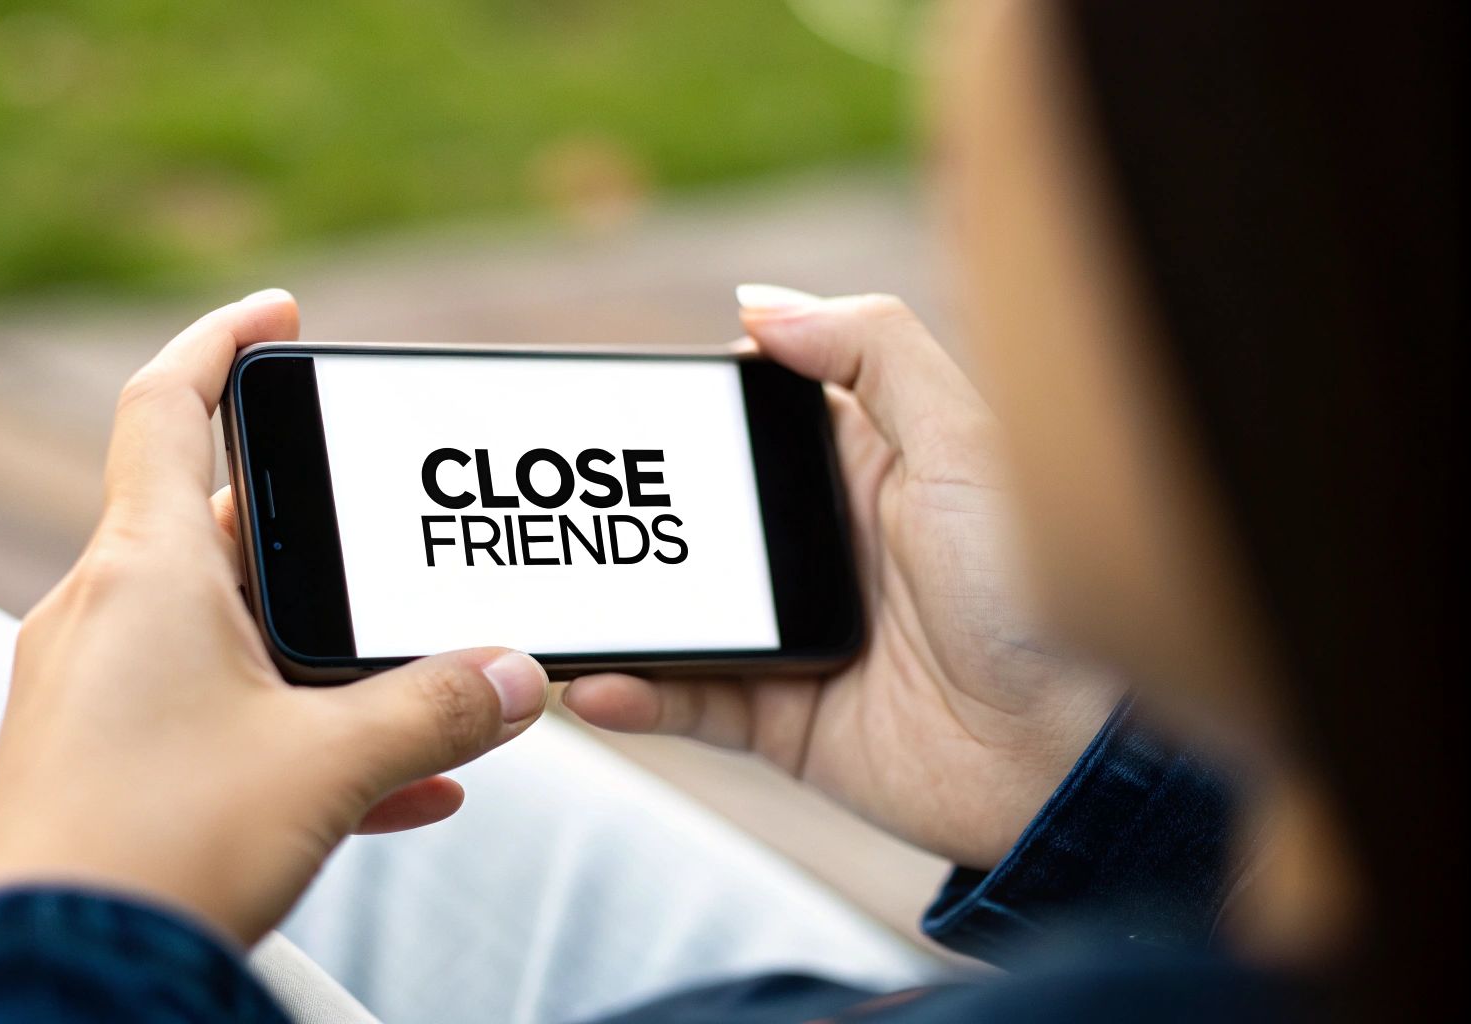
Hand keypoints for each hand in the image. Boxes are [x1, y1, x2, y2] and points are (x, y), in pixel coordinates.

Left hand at [0, 290, 548, 943]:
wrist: (48, 985)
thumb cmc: (162, 853)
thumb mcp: (327, 769)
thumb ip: (435, 712)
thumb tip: (521, 678)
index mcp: (141, 572)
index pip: (164, 405)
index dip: (221, 340)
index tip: (281, 312)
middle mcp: (104, 614)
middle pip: (220, 525)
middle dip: (323, 535)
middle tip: (398, 540)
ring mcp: (94, 691)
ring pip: (226, 631)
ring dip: (319, 649)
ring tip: (417, 677)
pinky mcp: (100, 763)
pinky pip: (211, 714)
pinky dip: (290, 727)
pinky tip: (396, 791)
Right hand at [565, 288, 1120, 868]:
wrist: (1069, 756)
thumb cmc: (1034, 589)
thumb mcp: (962, 441)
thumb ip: (873, 352)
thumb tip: (758, 304)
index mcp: (861, 469)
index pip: (750, 426)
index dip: (685, 416)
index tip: (609, 406)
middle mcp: (819, 549)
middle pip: (696, 524)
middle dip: (628, 517)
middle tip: (546, 506)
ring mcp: (796, 637)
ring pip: (679, 616)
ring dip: (618, 612)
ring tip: (553, 601)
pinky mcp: (786, 721)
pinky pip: (693, 703)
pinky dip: (642, 694)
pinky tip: (601, 681)